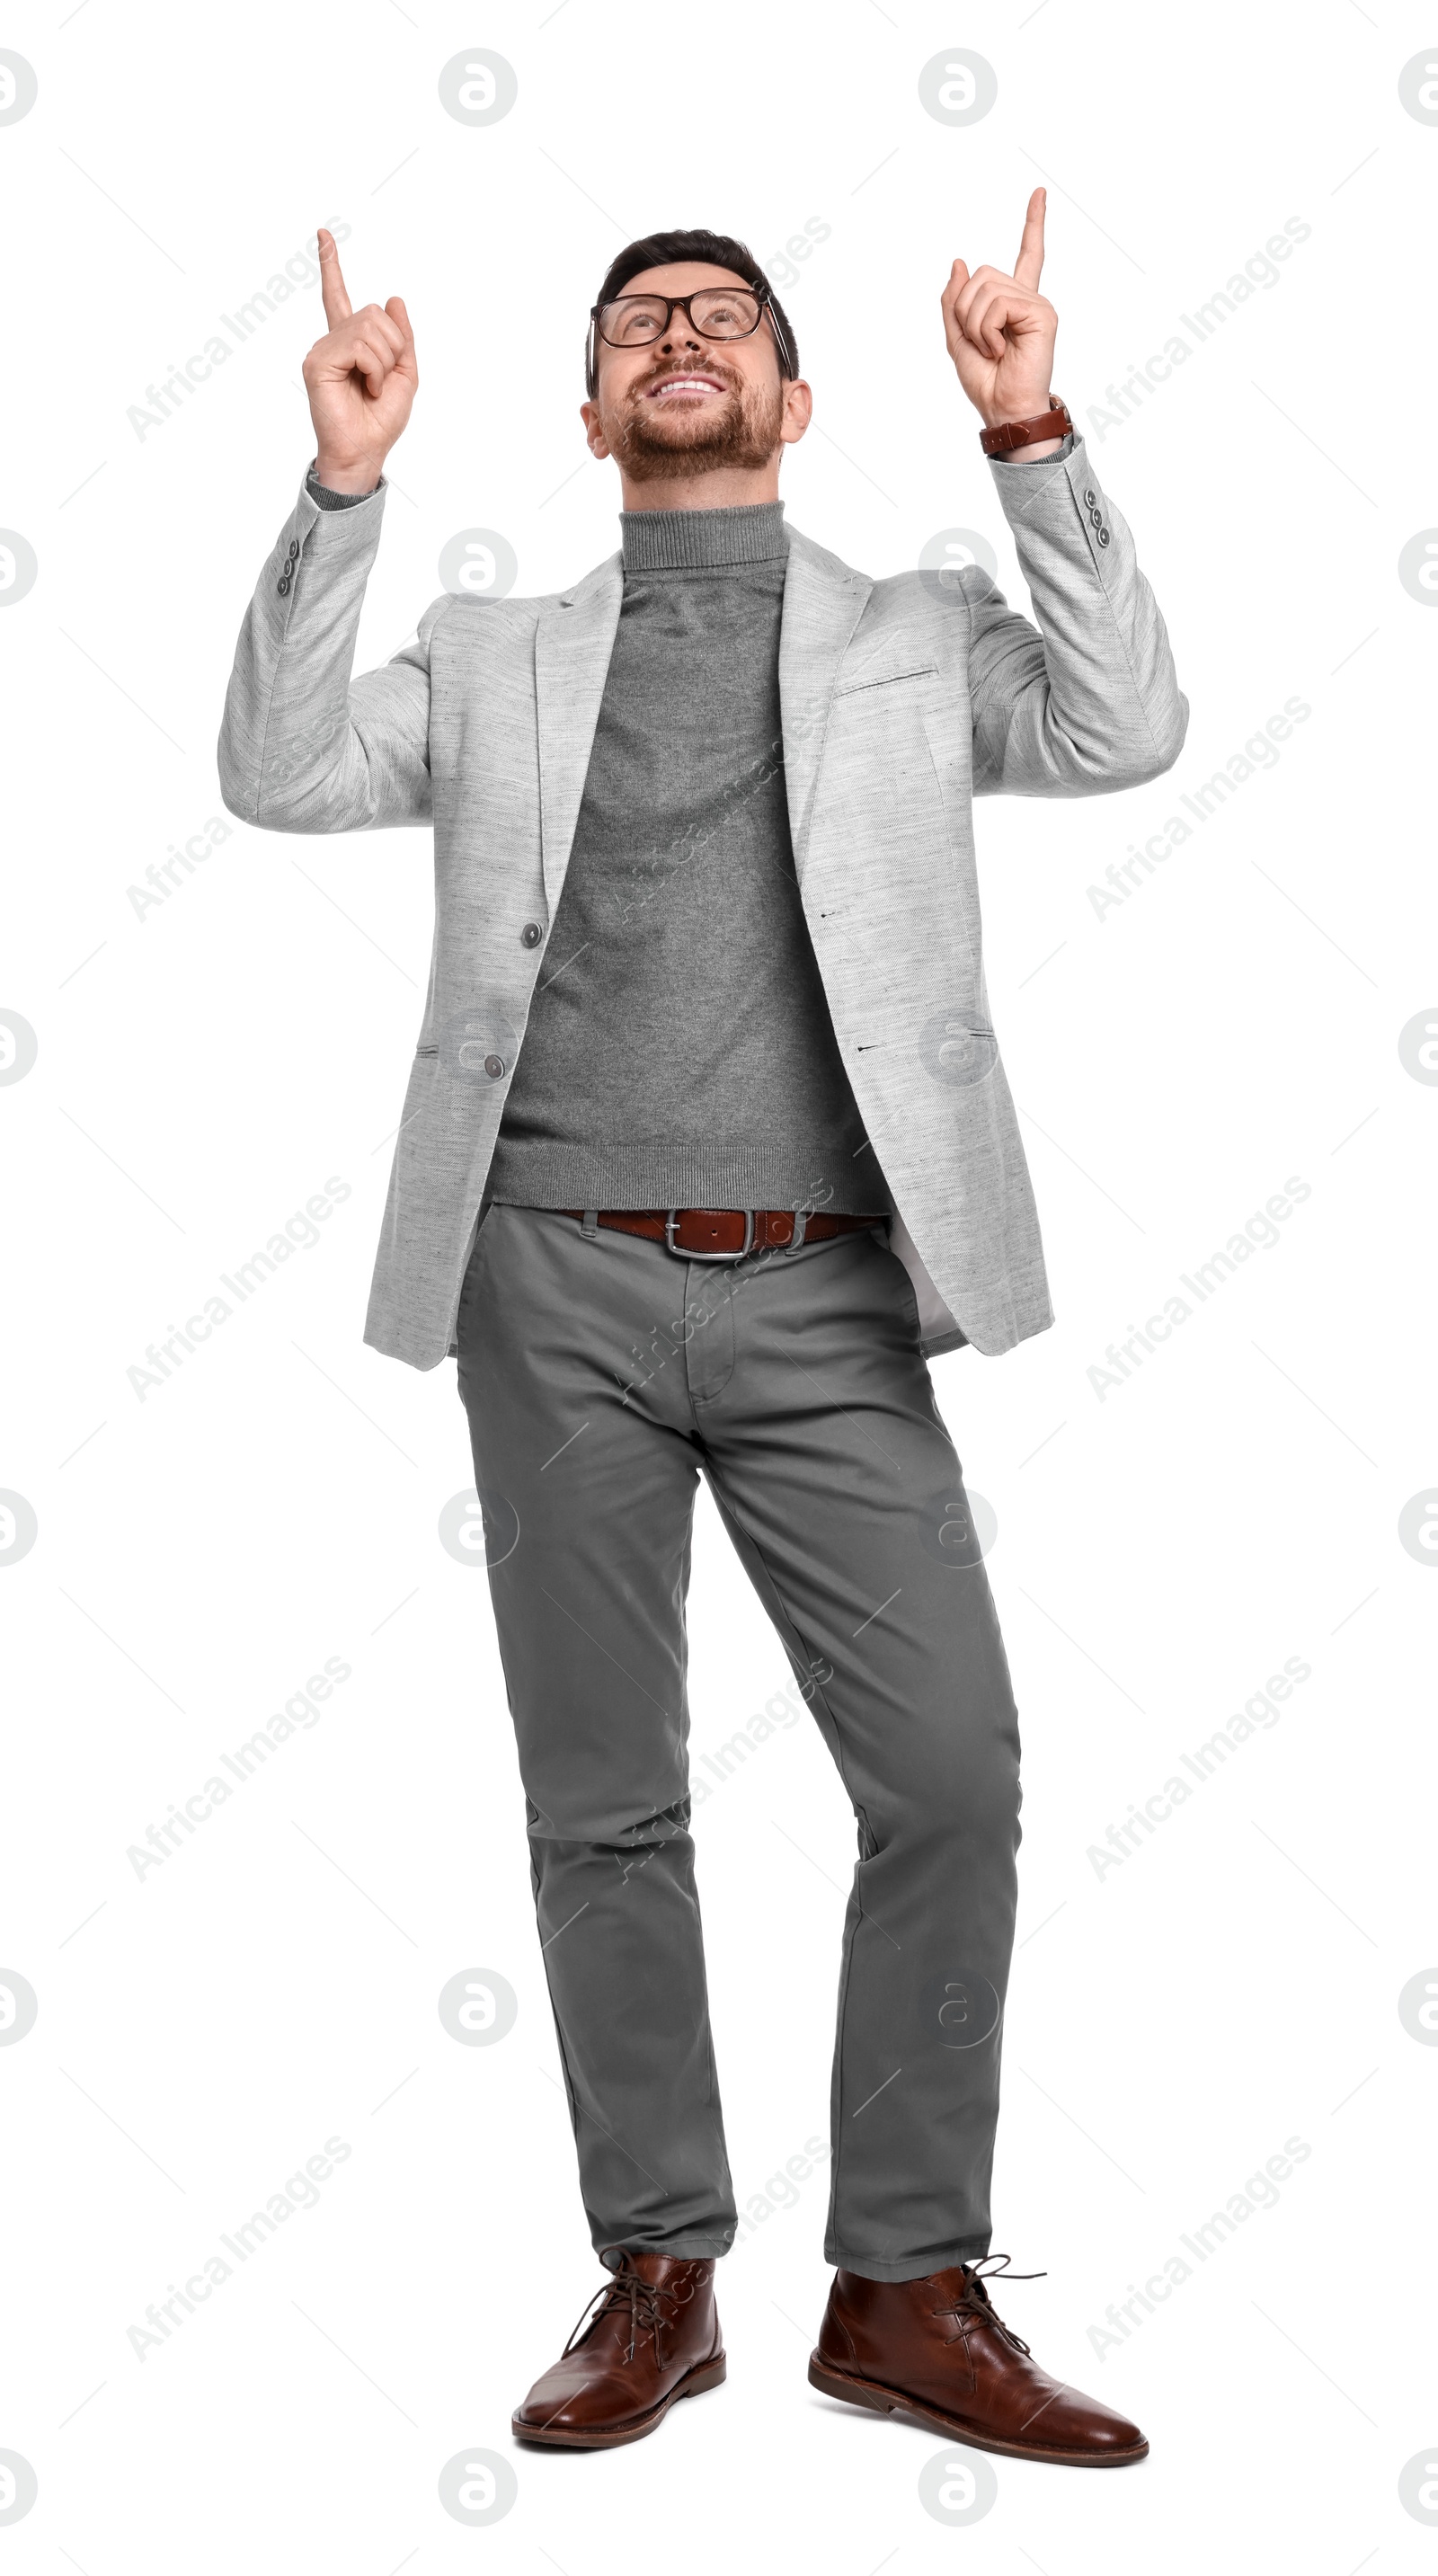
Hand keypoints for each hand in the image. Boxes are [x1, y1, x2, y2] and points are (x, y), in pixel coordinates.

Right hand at [303, 228, 417, 491]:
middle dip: (392, 346)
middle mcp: (332, 340)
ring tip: (372, 386)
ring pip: (369, 328)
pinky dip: (374, 369)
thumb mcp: (405, 374)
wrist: (364, 452)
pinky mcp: (318, 362)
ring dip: (384, 361)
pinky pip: (360, 347)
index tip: (323, 234)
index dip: (332, 265)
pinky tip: (365, 387)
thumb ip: (402, 337)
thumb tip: (393, 297)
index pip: (338, 296)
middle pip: (373, 313)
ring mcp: (322, 349)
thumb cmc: (380, 421)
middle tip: (382, 379)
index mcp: (349, 342)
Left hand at [941, 189, 1057, 429]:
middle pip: (980, 275)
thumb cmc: (986, 381)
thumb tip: (959, 261)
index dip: (1033, 223)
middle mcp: (1028, 296)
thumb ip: (954, 300)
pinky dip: (987, 330)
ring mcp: (1036, 303)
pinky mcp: (1041, 313)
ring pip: (985, 289)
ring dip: (974, 324)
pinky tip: (1001, 349)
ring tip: (992, 349)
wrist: (1003, 409)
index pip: (1027, 254)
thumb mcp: (956, 337)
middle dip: (964, 310)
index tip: (1040, 192)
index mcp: (1012, 301)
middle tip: (980, 343)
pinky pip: (997, 304)